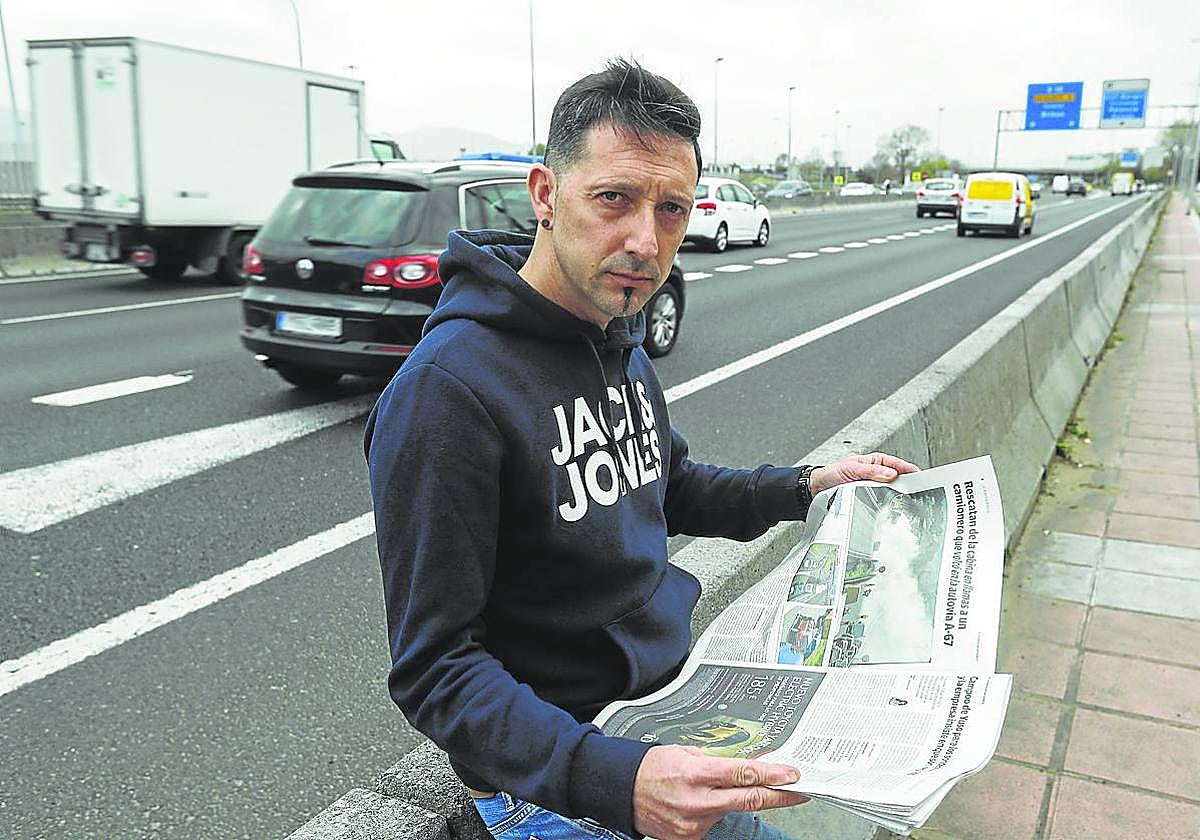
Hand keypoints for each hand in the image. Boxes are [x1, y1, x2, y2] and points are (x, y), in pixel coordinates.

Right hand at [632, 745, 808, 839]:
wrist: (623, 791)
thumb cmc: (652, 768)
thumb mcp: (686, 753)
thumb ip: (720, 761)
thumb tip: (751, 765)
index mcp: (696, 774)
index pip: (744, 774)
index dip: (773, 775)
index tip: (791, 775)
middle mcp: (697, 801)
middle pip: (749, 799)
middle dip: (777, 795)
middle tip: (796, 791)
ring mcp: (694, 823)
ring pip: (730, 811)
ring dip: (735, 800)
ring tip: (714, 788)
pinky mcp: (690, 837)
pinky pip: (713, 822)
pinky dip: (714, 811)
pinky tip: (700, 802)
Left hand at [810, 452, 918, 495]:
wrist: (816, 488)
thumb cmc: (831, 474)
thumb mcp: (851, 468)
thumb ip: (870, 471)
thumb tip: (889, 473)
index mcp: (874, 461)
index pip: (897, 464)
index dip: (909, 470)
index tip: (919, 477)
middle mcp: (876, 474)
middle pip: (897, 479)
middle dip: (906, 485)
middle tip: (915, 493)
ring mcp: (873, 487)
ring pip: (890, 491)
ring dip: (896, 496)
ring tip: (905, 503)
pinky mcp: (868, 498)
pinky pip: (881, 501)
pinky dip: (887, 505)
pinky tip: (891, 509)